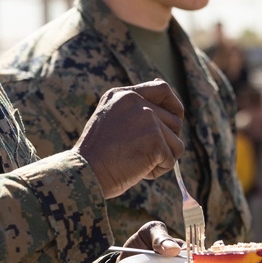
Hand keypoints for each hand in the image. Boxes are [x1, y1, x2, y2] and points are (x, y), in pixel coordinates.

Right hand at [73, 79, 184, 198]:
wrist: (85, 173)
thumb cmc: (96, 156)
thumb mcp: (111, 122)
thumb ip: (135, 113)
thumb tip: (173, 113)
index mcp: (122, 95)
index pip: (162, 89)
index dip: (173, 105)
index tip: (175, 119)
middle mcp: (136, 101)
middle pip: (174, 120)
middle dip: (166, 141)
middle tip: (145, 154)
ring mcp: (147, 118)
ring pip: (176, 141)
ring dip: (162, 157)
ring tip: (137, 163)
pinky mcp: (155, 140)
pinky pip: (172, 158)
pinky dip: (159, 170)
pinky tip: (138, 171)